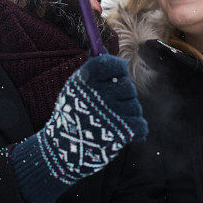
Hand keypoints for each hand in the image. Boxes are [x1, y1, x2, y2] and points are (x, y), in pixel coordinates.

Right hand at [12, 54, 147, 202]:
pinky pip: (141, 124)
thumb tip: (102, 49)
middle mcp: (98, 94)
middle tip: (109, 107)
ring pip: (135, 106)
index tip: (118, 73)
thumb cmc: (71, 116)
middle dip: (123, 96)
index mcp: (85, 81)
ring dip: (127, 115)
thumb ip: (91, 72)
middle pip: (128, 86)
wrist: (62, 152)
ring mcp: (110, 113)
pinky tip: (121, 134)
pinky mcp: (121, 132)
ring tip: (109, 124)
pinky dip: (134, 131)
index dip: (118, 67)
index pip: (111, 63)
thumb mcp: (74, 89)